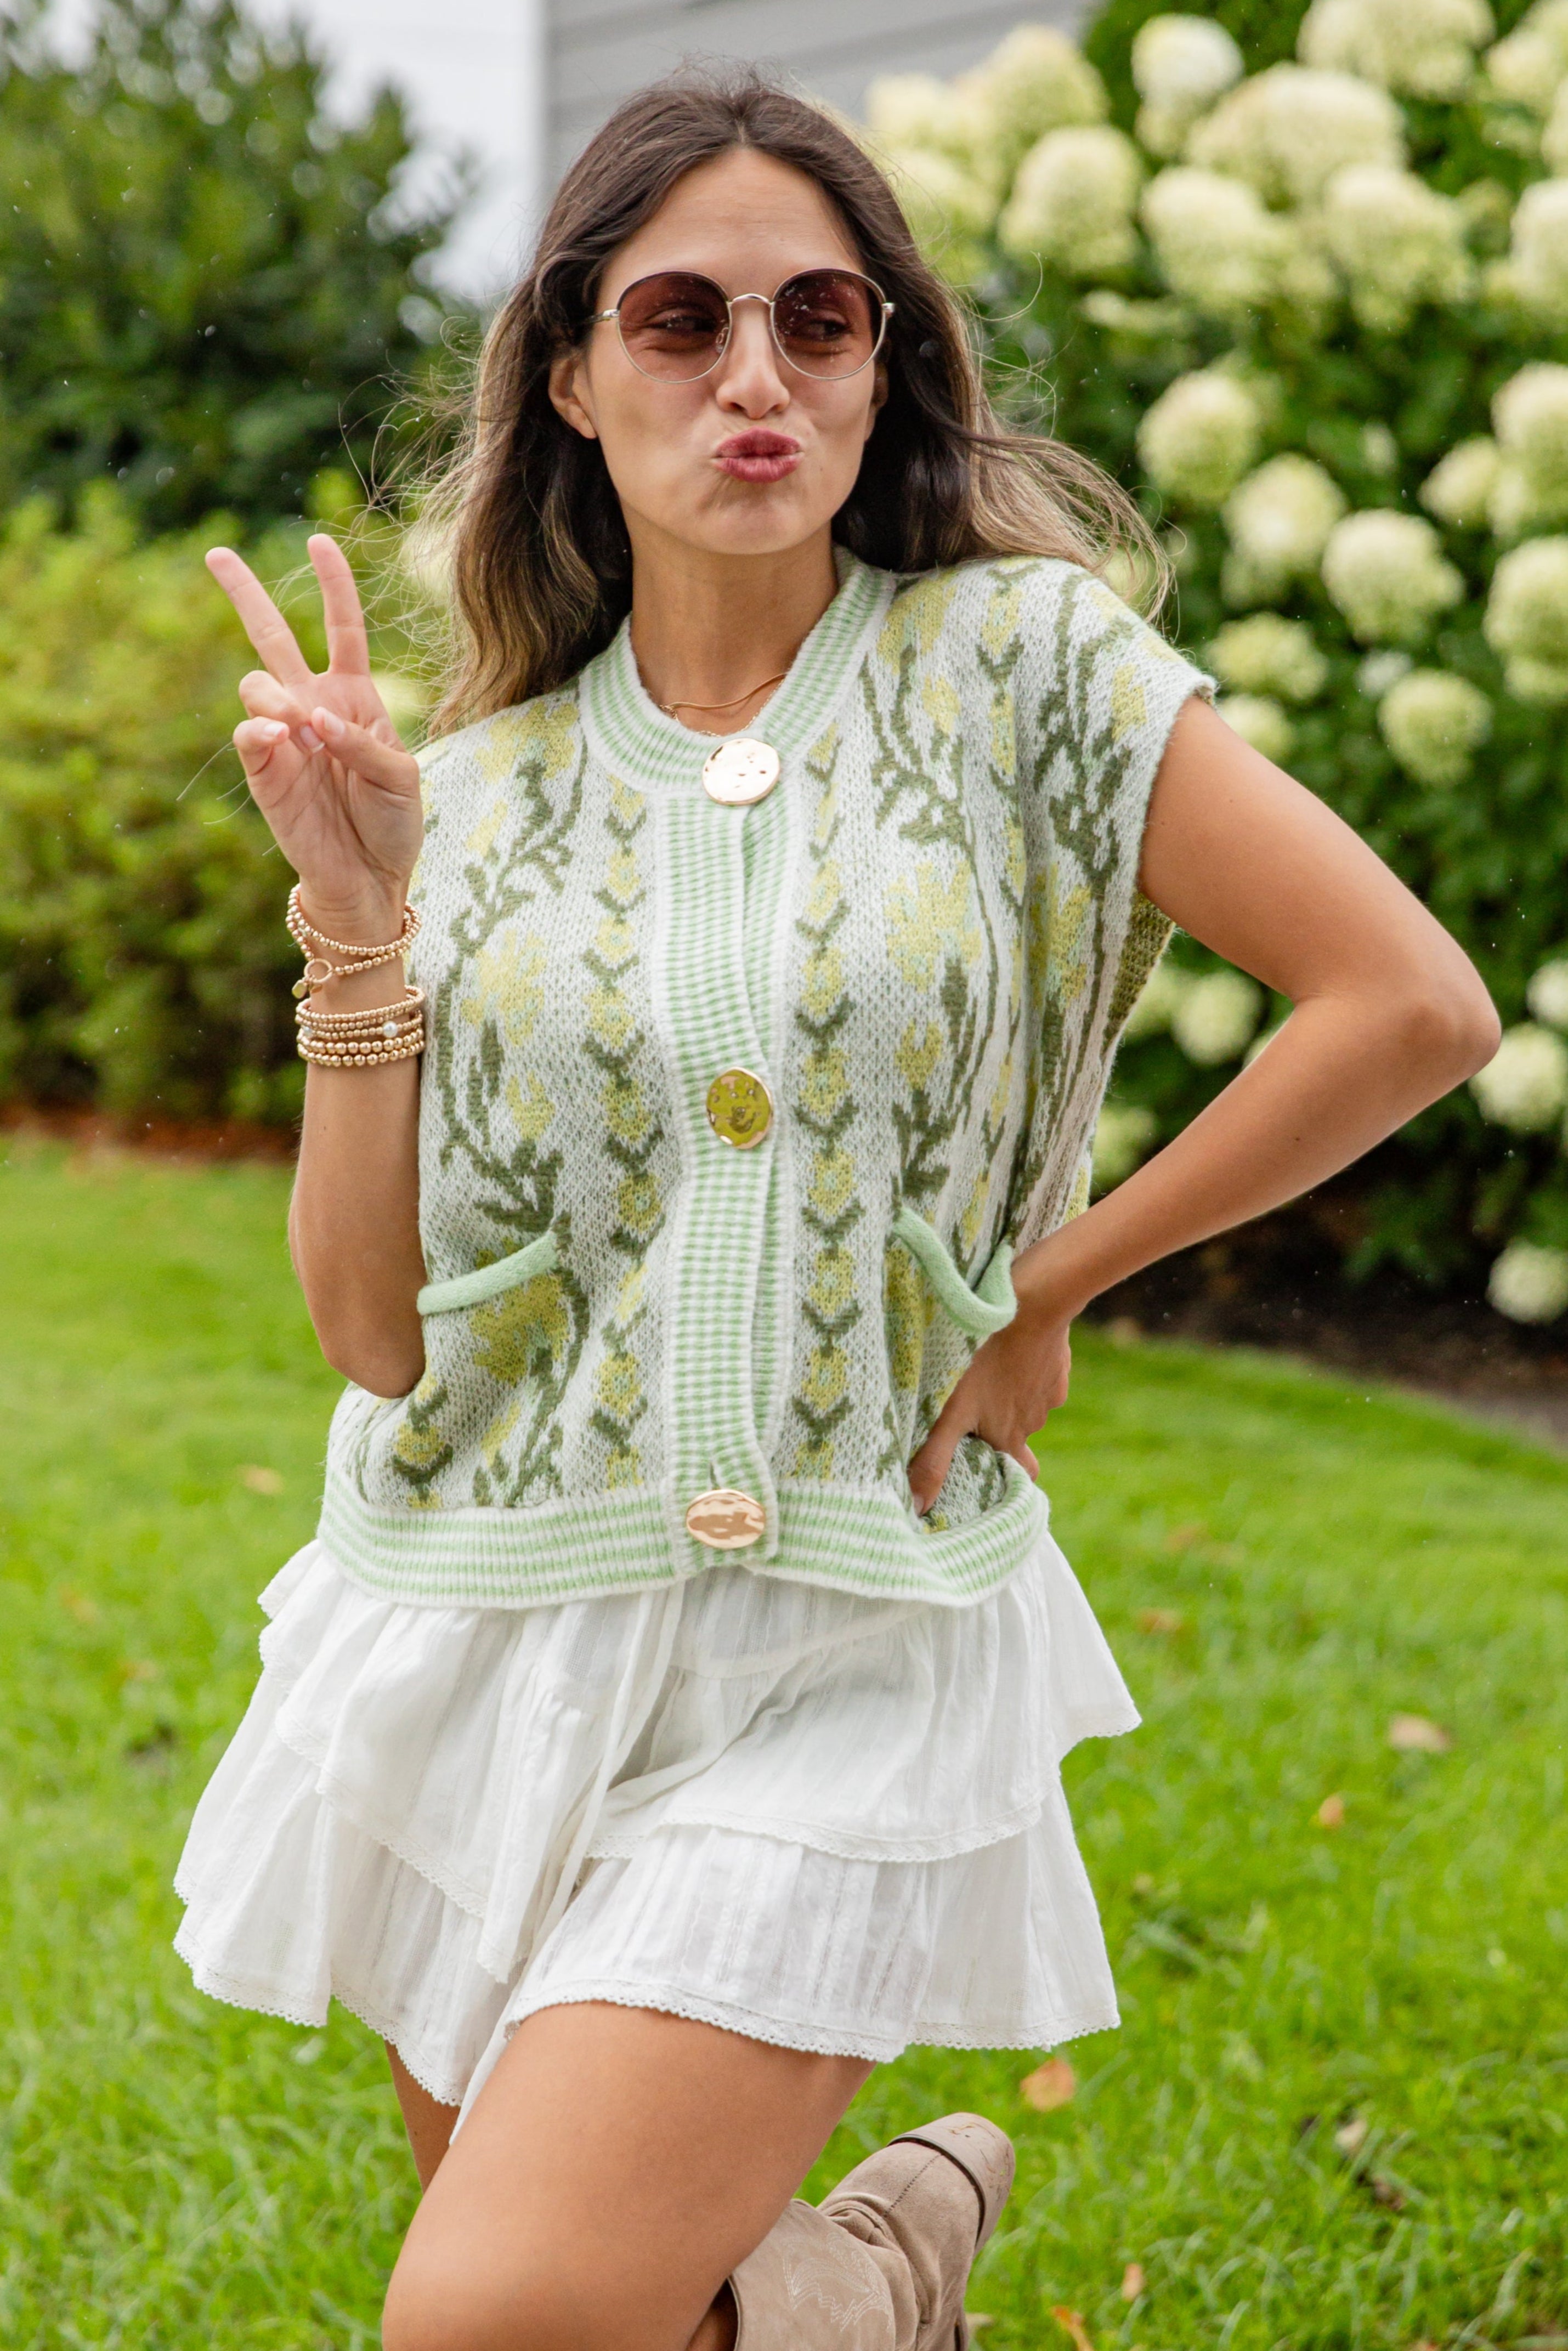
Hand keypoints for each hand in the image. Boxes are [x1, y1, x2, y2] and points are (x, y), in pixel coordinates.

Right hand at [208, 533, 423, 938]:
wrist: (370, 879)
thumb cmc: (393, 824)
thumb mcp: (401, 779)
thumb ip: (362, 742)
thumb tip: (311, 719)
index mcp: (354, 697)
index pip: (342, 628)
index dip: (333, 585)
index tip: (319, 542)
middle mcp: (312, 706)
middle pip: (273, 636)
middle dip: (245, 593)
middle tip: (216, 552)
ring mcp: (284, 737)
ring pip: (256, 683)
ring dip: (275, 694)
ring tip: (300, 728)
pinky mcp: (264, 771)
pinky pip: (248, 733)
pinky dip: (263, 729)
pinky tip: (280, 737)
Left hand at [906, 1301, 1072, 1515]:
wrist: (1033, 1308)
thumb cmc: (984, 1360)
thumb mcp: (951, 1412)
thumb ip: (934, 1459)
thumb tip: (918, 1508)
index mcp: (1010, 1439)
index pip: (1020, 1474)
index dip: (1005, 1475)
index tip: (987, 1468)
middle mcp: (1034, 1422)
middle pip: (1017, 1435)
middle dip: (999, 1427)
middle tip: (975, 1411)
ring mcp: (1049, 1393)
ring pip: (1026, 1402)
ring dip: (1008, 1394)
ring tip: (983, 1372)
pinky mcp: (1057, 1364)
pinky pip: (1039, 1373)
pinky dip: (1024, 1367)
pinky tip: (1006, 1349)